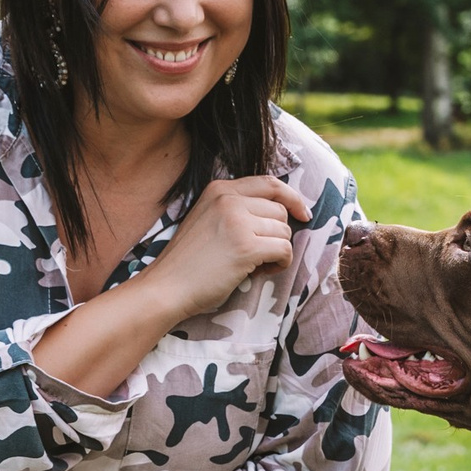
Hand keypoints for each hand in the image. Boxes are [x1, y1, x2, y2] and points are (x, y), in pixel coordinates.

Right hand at [144, 175, 309, 319]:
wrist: (166, 287)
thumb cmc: (189, 262)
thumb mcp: (208, 219)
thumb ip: (236, 209)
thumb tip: (283, 211)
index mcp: (220, 189)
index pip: (270, 183)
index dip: (292, 198)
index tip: (303, 213)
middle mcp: (229, 199)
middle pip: (280, 211)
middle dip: (276, 235)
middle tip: (255, 255)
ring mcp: (237, 221)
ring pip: (284, 232)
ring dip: (276, 252)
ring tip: (252, 265)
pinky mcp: (246, 246)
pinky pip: (284, 250)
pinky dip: (280, 264)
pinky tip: (259, 272)